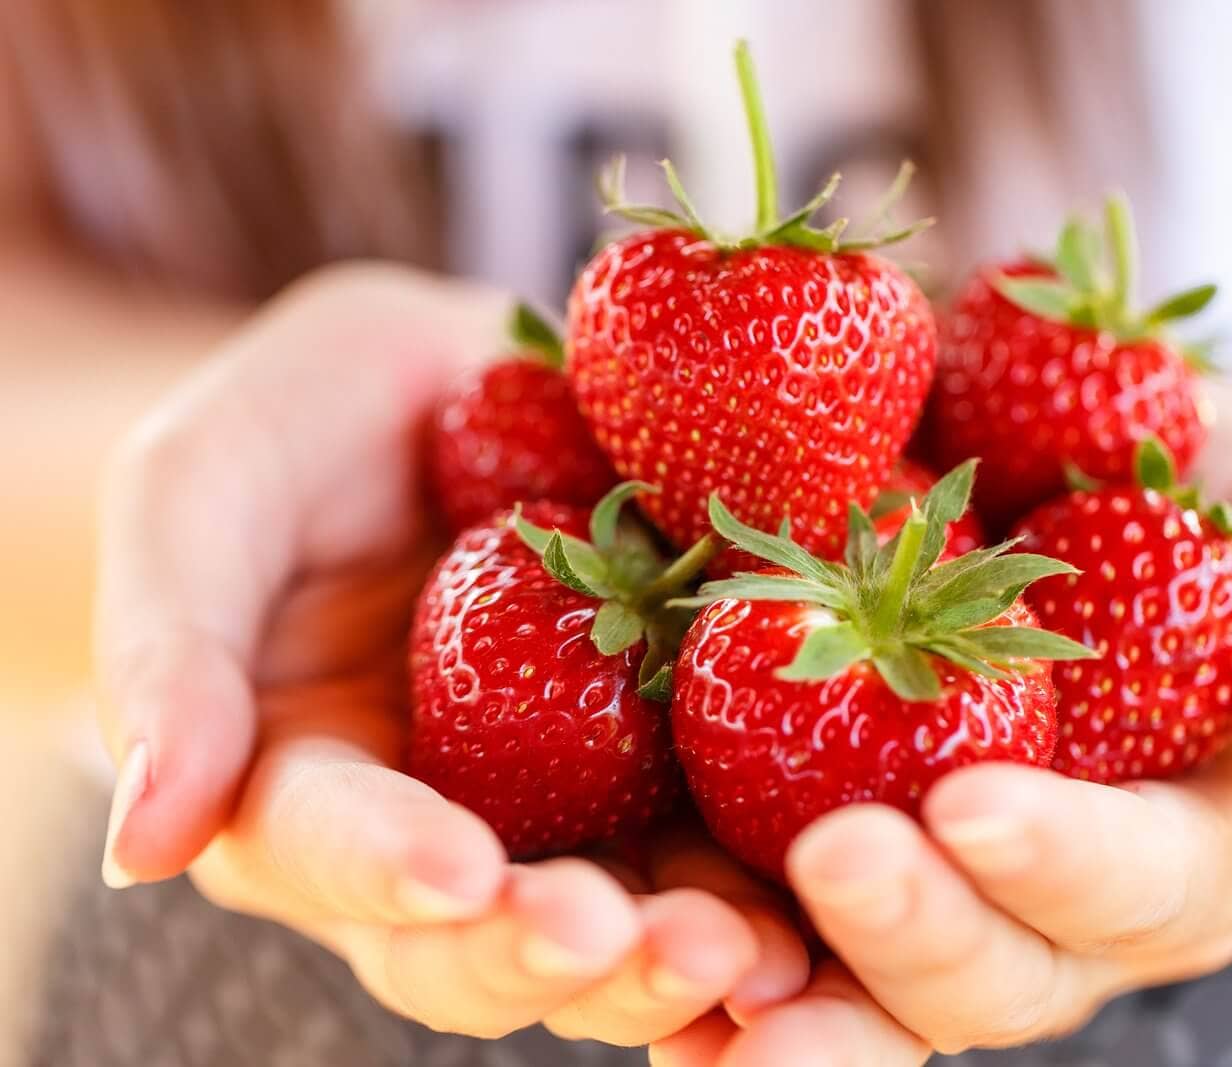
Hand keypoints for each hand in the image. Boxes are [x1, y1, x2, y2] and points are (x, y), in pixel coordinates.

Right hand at [93, 264, 806, 1041]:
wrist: (453, 389)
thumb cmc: (300, 429)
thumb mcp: (204, 491)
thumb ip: (169, 650)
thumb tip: (144, 843)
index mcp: (308, 788)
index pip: (333, 854)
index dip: (389, 873)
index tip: (461, 870)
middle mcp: (448, 830)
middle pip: (492, 940)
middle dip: (567, 953)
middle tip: (648, 943)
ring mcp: (573, 805)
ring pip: (627, 919)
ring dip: (693, 953)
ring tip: (766, 950)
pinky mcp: (680, 757)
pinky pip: (732, 826)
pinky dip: (787, 868)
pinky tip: (853, 857)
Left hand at [651, 422, 1231, 1064]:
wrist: (1039, 448)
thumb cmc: (1191, 486)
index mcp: (1166, 853)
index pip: (1130, 890)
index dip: (1059, 863)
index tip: (972, 804)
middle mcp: (1032, 907)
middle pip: (985, 978)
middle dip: (909, 939)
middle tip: (830, 861)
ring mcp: (908, 886)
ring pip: (851, 989)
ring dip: (778, 1001)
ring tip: (691, 974)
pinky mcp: (787, 837)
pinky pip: (741, 917)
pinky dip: (683, 938)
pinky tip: (615, 921)